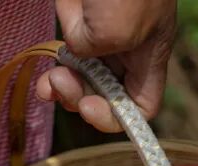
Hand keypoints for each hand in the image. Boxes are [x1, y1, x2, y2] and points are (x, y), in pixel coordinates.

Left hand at [36, 0, 176, 132]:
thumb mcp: (119, 30)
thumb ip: (97, 55)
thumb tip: (76, 53)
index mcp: (148, 54)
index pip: (141, 106)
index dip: (118, 118)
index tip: (91, 108)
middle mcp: (124, 48)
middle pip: (104, 96)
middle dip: (79, 98)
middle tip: (61, 84)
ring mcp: (97, 32)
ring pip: (79, 78)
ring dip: (62, 86)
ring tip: (50, 79)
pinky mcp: (74, 16)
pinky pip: (63, 53)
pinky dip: (52, 64)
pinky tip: (48, 61)